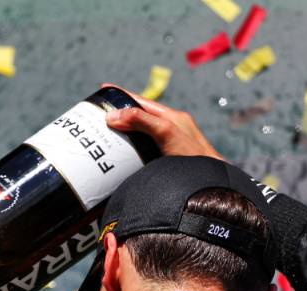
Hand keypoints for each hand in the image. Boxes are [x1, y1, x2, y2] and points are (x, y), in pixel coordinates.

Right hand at [102, 84, 223, 159]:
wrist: (210, 185)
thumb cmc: (194, 157)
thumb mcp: (166, 132)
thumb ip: (142, 121)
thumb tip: (113, 115)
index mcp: (172, 117)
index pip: (142, 102)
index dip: (122, 95)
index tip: (104, 89)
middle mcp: (169, 130)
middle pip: (138, 118)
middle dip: (118, 115)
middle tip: (96, 115)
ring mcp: (166, 147)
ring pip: (139, 135)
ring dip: (122, 134)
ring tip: (103, 135)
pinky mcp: (164, 162)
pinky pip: (141, 151)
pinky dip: (127, 151)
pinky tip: (118, 157)